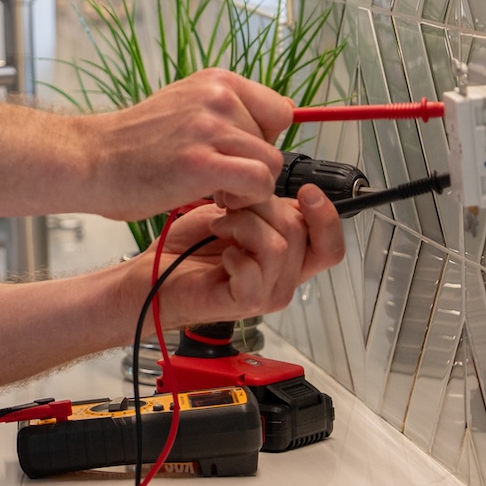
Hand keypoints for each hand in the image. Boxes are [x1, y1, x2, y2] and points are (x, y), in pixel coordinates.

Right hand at [83, 68, 294, 218]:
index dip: (263, 138)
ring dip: (248, 186)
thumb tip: (277, 121)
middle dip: (252, 165)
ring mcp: (209, 127)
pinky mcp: (202, 162)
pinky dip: (246, 199)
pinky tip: (216, 198)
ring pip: (271, 164)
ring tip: (213, 188)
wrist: (91, 160)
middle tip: (216, 176)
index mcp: (215, 81)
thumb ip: (225, 111)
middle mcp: (217, 96)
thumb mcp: (185, 107)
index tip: (235, 154)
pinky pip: (259, 182)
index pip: (279, 110)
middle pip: (276, 141)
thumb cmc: (135, 145)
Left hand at [118, 186, 345, 330]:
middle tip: (232, 206)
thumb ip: (265, 205)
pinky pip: (256, 270)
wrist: (155, 272)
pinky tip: (220, 252)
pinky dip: (235, 253)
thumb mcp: (235, 213)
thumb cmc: (190, 246)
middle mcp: (284, 278)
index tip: (307, 192)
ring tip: (220, 226)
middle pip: (303, 234)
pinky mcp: (244, 302)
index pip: (330, 244)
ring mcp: (267, 293)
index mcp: (288, 257)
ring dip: (245, 225)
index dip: (327, 216)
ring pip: (280, 246)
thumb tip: (278, 183)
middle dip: (264, 206)